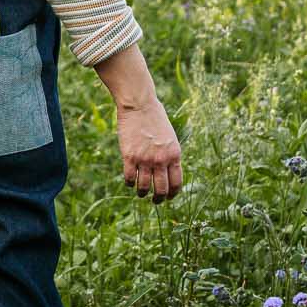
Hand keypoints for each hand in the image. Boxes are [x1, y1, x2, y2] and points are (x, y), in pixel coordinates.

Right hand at [91, 40, 183, 202]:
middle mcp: (161, 160)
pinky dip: (129, 183)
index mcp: (174, 155)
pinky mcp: (130, 157)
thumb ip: (169, 154)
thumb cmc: (155, 117)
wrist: (139, 105)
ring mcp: (145, 159)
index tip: (167, 197)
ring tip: (141, 193)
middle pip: (161, 190)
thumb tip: (167, 171)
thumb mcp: (169, 137)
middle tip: (155, 201)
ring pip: (144, 187)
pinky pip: (130, 178)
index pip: (176, 183)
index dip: (172, 194)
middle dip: (158, 199)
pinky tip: (129, 181)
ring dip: (142, 193)